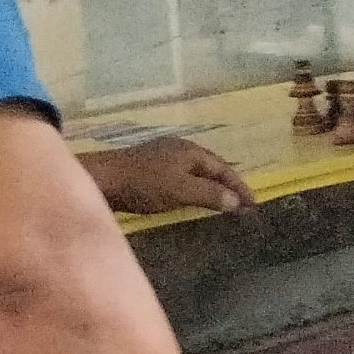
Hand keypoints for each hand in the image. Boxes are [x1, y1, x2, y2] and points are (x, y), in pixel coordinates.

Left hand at [78, 137, 254, 214]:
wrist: (99, 180)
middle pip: (211, 167)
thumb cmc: (143, 184)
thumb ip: (209, 194)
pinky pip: (180, 176)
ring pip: (195, 171)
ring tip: (221, 202)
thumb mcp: (181, 190)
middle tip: (241, 204)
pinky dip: (193, 187)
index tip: (253, 205)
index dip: (240, 187)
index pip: (224, 169)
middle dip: (227, 184)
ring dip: (210, 186)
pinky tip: (190, 197)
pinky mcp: (147, 168)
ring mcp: (162, 156)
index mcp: (191, 151)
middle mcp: (179, 149)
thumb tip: (235, 201)